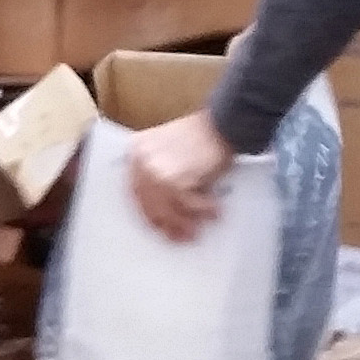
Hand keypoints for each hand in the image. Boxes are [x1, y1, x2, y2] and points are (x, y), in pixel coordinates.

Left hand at [126, 110, 235, 242]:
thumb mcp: (168, 148)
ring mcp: (157, 172)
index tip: (158, 224)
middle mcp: (141, 162)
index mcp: (135, 152)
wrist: (224, 123)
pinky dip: (202, 210)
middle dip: (166, 223)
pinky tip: (213, 212)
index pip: (136, 191)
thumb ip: (159, 170)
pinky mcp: (176, 181)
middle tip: (178, 236)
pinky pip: (188, 205)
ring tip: (196, 231)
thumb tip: (163, 206)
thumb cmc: (202, 135)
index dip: (148, 211)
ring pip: (168, 209)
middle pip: (149, 204)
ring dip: (185, 223)